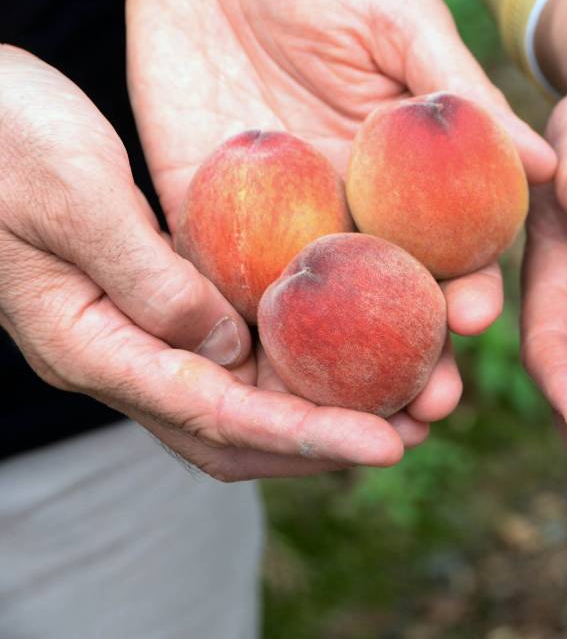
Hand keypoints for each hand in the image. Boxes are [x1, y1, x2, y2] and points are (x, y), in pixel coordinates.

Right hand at [0, 46, 426, 479]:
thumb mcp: (76, 196)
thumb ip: (150, 278)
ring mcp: (134, 335)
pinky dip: (289, 359)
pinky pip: (230, 352)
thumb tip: (229, 350)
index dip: (309, 434)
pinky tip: (344, 341)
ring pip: (237, 400)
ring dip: (316, 408)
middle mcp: (118, 356)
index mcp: (91, 345)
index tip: (388, 444)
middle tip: (415, 429)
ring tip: (402, 397)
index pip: (218, 415)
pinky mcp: (152, 303)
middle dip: (325, 440)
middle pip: (234, 432)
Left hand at [127, 0, 554, 431]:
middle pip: (383, 302)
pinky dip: (230, 329)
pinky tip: (245, 374)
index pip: (444, 249)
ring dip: (328, 373)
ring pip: (309, 312)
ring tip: (344, 422)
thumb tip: (546, 166)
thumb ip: (461, 93)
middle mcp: (347, 209)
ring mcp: (275, 218)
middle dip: (405, 359)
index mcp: (402, 175)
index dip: (464, 289)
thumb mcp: (400, 20)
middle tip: (420, 408)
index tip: (477, 322)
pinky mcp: (200, 213)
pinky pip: (215, 279)